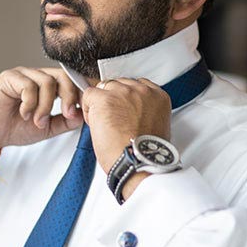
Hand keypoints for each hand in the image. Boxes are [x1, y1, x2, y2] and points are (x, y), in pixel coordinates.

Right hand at [0, 67, 83, 150]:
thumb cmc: (15, 129)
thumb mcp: (48, 128)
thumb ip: (65, 121)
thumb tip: (82, 114)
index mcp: (47, 85)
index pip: (70, 80)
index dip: (79, 93)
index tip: (83, 110)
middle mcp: (36, 76)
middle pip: (63, 76)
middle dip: (69, 97)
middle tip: (67, 114)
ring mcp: (22, 75)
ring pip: (47, 82)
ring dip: (46, 106)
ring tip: (37, 120)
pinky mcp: (9, 77)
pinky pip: (29, 86)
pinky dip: (30, 103)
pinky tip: (24, 113)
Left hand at [81, 78, 171, 194]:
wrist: (136, 161)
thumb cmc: (144, 153)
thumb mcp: (155, 126)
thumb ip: (145, 111)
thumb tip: (130, 112)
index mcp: (158, 96)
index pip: (136, 85)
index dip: (126, 100)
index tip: (123, 112)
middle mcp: (142, 91)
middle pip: (119, 85)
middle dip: (113, 101)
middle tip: (113, 121)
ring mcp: (123, 93)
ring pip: (103, 88)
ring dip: (100, 104)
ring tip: (105, 124)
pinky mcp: (105, 99)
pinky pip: (89, 95)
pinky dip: (88, 110)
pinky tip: (96, 124)